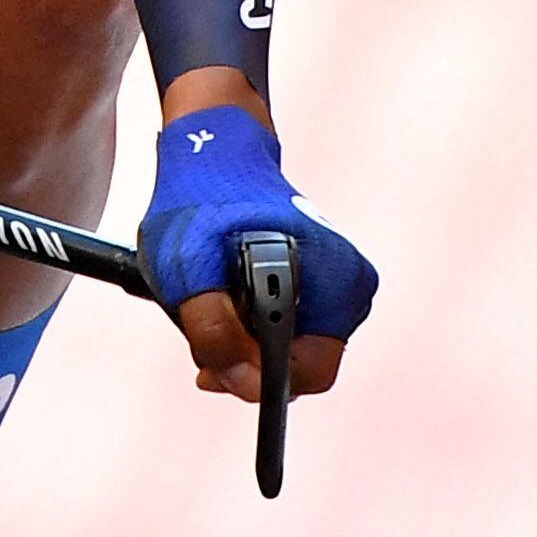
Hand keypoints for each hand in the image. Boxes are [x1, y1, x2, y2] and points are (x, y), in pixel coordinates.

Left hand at [138, 99, 375, 404]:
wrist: (216, 153)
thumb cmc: (203, 203)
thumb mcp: (187, 270)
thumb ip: (215, 332)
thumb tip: (246, 382)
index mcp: (336, 283)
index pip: (308, 374)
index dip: (258, 381)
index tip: (213, 371)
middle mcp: (350, 286)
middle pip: (297, 364)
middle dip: (247, 360)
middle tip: (203, 336)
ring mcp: (340, 283)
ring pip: (289, 347)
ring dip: (246, 341)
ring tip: (212, 304)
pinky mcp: (323, 280)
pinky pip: (288, 325)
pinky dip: (253, 323)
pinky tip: (226, 298)